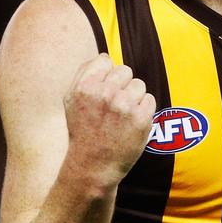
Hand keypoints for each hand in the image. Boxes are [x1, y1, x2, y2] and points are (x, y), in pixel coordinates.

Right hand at [63, 53, 155, 185]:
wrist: (93, 166)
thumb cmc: (83, 131)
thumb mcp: (71, 101)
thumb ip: (84, 75)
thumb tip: (105, 57)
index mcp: (85, 86)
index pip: (106, 61)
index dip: (107, 76)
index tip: (103, 91)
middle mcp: (105, 93)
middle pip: (125, 71)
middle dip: (122, 86)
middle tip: (114, 106)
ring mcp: (124, 105)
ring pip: (139, 85)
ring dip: (134, 98)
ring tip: (122, 116)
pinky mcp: (141, 118)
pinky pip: (150, 99)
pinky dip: (144, 110)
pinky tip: (131, 123)